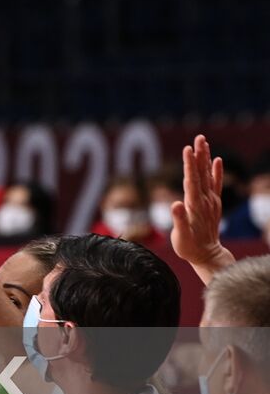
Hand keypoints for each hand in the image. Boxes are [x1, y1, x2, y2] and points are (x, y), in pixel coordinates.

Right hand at [171, 134, 234, 280]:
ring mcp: (211, 201)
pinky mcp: (213, 204)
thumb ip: (179, 220)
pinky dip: (217, 171)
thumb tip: (176, 204)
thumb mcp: (181, 237)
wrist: (208, 256)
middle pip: (201, 173)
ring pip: (208, 175)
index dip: (189, 165)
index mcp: (194, 206)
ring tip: (203, 142)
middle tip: (199, 138)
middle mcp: (205, 201)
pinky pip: (216, 184)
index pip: (191, 180)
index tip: (187, 149)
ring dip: (206, 158)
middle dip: (199, 155)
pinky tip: (216, 160)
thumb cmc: (190, 248)